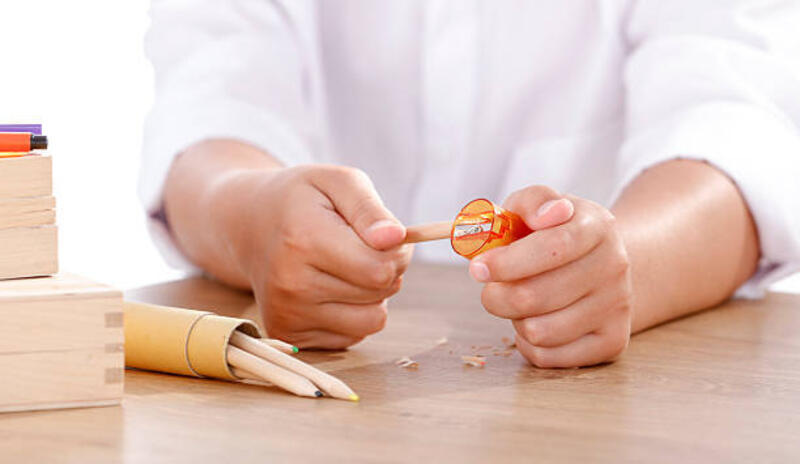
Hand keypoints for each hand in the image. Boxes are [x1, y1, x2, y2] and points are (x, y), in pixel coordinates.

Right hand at [226, 165, 411, 348]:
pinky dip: (353, 313)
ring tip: (347, 268)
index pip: (381, 268)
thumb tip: (395, 239)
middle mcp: (291, 284)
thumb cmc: (301, 200)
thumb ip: (369, 208)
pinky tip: (331, 288)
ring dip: (373, 296)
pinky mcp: (289, 335)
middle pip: (380, 292)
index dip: (397, 250)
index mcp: (303, 240)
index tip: (383, 236)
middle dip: (386, 269)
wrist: (247, 224)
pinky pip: (354, 336)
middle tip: (360, 246)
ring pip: (373, 321)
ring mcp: (287, 314)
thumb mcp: (338, 181)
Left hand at [470, 186, 631, 367]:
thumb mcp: (542, 205)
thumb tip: (545, 216)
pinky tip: (534, 321)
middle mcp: (615, 267)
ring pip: (539, 332)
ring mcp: (617, 308)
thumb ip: (532, 201)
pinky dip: (528, 343)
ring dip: (515, 319)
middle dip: (497, 296)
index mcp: (597, 227)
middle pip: (536, 297)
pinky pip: (549, 357)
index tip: (477, 269)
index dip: (509, 262)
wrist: (603, 264)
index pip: (553, 248)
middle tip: (490, 289)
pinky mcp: (612, 342)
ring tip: (520, 302)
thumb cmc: (557, 233)